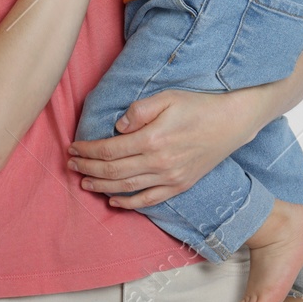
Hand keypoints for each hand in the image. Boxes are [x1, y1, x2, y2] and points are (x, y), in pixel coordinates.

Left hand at [68, 88, 261, 207]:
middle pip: (113, 171)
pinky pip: (148, 200)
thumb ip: (139, 111)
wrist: (231, 123)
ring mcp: (170, 178)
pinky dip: (128, 203)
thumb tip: (117, 128)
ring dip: (101, 186)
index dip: (88, 150)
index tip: (74, 147)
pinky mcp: (179, 186)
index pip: (110, 150)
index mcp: (153, 140)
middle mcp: (159, 163)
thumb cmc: (198, 105)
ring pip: (126, 188)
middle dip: (88, 168)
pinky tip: (112, 200)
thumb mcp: (167, 98)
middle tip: (71, 165)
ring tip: (84, 181)